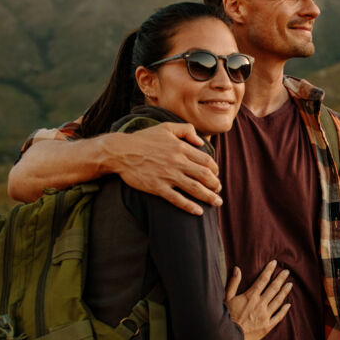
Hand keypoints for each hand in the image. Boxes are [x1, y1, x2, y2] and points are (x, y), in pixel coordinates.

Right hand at [107, 123, 222, 214]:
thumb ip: (186, 130)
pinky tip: (198, 212)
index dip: (214, 169)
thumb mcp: (166, 127)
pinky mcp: (158, 187)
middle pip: (204, 176)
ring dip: (209, 197)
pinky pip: (177, 199)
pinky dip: (190, 206)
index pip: (206, 160)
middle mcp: (177, 162)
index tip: (215, 174)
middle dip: (215, 185)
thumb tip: (201, 142)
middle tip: (219, 190)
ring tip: (216, 202)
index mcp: (181, 148)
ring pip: (195, 189)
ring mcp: (168, 176)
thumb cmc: (143, 139)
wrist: (120, 152)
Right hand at [225, 260, 291, 339]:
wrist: (229, 337)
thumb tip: (237, 269)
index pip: (263, 279)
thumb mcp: (227, 298)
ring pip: (278, 301)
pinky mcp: (267, 326)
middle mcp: (260, 304)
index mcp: (251, 296)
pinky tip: (288, 305)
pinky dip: (284, 310)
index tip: (275, 263)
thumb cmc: (226, 317)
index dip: (269, 270)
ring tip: (290, 284)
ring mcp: (265, 315)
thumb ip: (233, 283)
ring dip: (284, 291)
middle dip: (280, 278)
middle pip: (273, 288)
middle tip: (287, 272)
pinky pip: (278, 316)